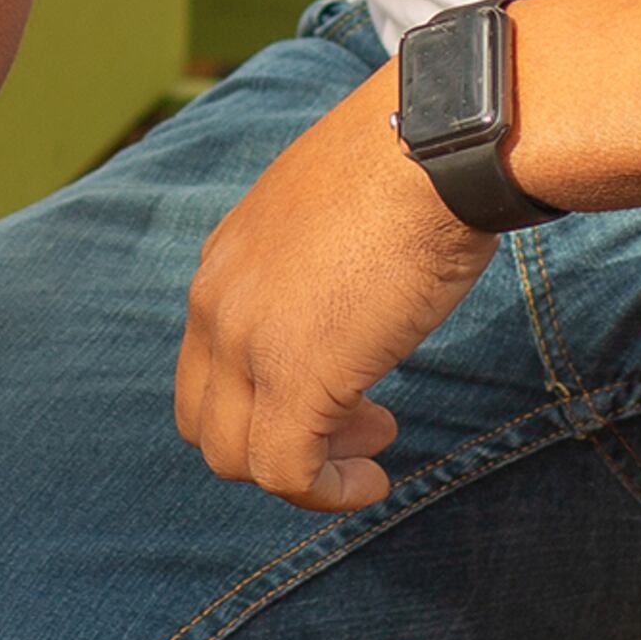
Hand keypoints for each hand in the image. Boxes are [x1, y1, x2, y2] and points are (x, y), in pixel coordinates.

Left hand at [176, 70, 500, 510]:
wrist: (435, 147)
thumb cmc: (408, 167)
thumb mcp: (330, 216)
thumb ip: (310, 265)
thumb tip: (344, 297)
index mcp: (222, 265)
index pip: (205, 367)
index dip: (261, 399)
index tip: (334, 395)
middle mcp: (216, 305)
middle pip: (205, 421)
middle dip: (272, 441)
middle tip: (356, 423)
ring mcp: (248, 345)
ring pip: (235, 458)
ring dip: (303, 471)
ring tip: (373, 446)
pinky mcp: (298, 378)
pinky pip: (286, 473)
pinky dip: (326, 493)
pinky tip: (373, 482)